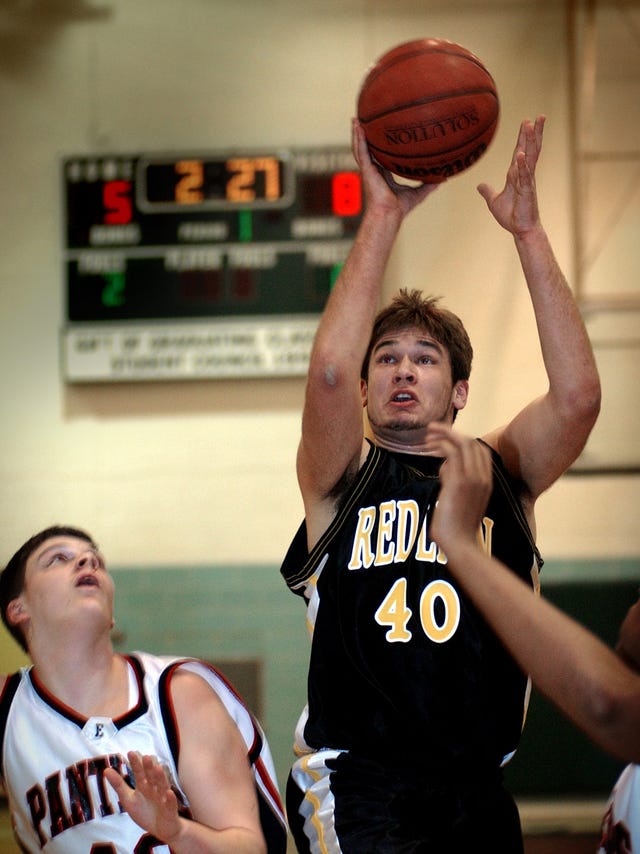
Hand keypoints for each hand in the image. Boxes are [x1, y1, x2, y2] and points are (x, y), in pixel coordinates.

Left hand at [105, 751, 181, 843]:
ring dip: (160, 777)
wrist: (161, 828)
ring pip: (162, 786)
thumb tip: (106, 769)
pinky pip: (171, 804)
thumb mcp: (128, 799)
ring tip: (157, 768)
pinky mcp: (170, 810)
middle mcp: (154, 788)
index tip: (131, 753)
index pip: (139, 772)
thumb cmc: (144, 811)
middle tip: (145, 757)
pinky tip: (169, 793)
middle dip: (149, 767)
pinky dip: (170, 799)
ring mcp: (163, 798)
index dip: (136, 764)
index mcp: (144, 785)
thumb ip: (119, 785)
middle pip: (151, 776)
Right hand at [352, 118, 438, 217]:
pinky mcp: (366, 170)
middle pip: (367, 148)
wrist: (389, 214)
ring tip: (356, 118)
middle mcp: (374, 170)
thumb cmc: (400, 208)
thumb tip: (444, 177)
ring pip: (360, 148)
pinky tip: (358, 127)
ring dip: (357, 133)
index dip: (378, 144)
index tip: (380, 133)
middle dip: (365, 135)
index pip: (379, 155)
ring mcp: (368, 169)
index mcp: (382, 173)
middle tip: (364, 120)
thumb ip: (429, 183)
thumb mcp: (419, 192)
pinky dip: (359, 139)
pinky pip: (361, 151)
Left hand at [424, 423, 492, 551]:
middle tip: (432, 430)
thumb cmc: (457, 526)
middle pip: (471, 442)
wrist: (459, 544)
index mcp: (487, 481)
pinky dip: (440, 446)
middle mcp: (483, 477)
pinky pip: (451, 453)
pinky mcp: (458, 482)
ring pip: (461, 443)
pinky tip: (429, 449)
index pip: (479, 450)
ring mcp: (472, 479)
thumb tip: (444, 467)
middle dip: (451, 432)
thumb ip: (456, 481)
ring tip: (428, 435)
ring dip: (443, 435)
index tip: (445, 439)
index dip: (462, 440)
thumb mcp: (461, 500)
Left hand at [477, 116, 544, 237]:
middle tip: (540, 116)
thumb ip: (488, 191)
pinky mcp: (527, 191)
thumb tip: (479, 185)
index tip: (527, 122)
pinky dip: (523, 166)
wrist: (520, 230)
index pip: (521, 151)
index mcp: (516, 175)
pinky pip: (525, 176)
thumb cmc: (511, 216)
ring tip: (531, 125)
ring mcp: (527, 182)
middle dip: (533, 133)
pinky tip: (522, 154)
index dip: (523, 137)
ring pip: (530, 157)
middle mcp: (524, 175)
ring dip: (530, 142)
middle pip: (530, 149)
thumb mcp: (494, 201)